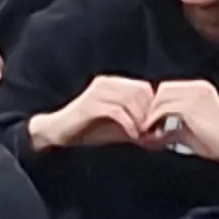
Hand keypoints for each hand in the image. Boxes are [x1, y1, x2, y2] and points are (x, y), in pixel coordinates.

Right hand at [29, 75, 154, 151]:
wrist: (58, 133)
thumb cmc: (88, 131)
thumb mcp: (118, 127)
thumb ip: (137, 124)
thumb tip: (159, 131)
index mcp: (113, 84)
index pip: (144, 88)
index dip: (153, 107)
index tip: (155, 126)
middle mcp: (106, 83)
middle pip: (141, 92)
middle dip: (149, 114)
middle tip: (151, 132)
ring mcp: (97, 92)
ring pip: (131, 100)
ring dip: (140, 119)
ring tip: (141, 135)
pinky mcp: (90, 104)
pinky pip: (118, 111)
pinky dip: (129, 124)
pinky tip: (131, 135)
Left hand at [140, 78, 218, 169]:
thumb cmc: (214, 143)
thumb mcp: (189, 129)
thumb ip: (171, 125)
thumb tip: (151, 131)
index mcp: (201, 88)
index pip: (169, 88)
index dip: (157, 104)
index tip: (149, 121)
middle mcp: (199, 87)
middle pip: (163, 90)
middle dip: (152, 107)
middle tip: (145, 126)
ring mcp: (196, 95)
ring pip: (162, 98)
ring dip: (151, 115)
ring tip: (147, 131)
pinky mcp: (192, 106)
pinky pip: (165, 109)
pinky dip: (155, 121)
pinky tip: (154, 133)